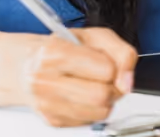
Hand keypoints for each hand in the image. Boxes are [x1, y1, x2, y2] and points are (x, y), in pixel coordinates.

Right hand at [20, 27, 137, 126]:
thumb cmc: (65, 47)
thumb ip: (122, 53)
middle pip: (102, 95)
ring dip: (105, 101)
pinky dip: (93, 110)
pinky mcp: (52, 120)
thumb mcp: (96, 37)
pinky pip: (89, 122)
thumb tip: (127, 81)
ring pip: (99, 113)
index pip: (106, 70)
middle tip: (104, 78)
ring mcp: (46, 103)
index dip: (114, 67)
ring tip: (94, 86)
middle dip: (112, 87)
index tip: (106, 63)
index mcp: (55, 52)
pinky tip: (82, 96)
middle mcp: (45, 79)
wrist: (31, 65)